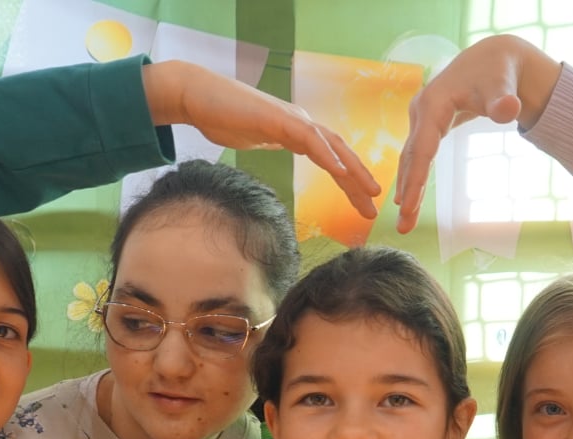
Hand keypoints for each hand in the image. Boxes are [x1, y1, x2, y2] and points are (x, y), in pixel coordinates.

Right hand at [142, 60, 378, 218]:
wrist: (197, 96)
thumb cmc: (221, 116)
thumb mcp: (254, 138)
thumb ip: (270, 144)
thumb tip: (275, 155)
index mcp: (297, 132)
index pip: (331, 158)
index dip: (349, 181)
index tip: (363, 204)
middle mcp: (300, 124)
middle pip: (339, 153)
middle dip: (360, 180)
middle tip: (376, 206)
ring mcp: (291, 119)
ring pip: (332, 146)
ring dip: (354, 170)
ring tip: (371, 192)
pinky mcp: (278, 119)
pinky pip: (308, 138)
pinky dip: (326, 155)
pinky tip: (340, 171)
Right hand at [394, 35, 563, 232]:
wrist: (495, 60)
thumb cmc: (498, 74)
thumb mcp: (502, 86)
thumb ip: (503, 100)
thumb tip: (509, 110)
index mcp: (433, 104)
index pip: (421, 148)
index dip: (416, 178)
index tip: (408, 206)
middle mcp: (421, 111)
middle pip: (412, 157)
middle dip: (407, 192)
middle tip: (404, 225)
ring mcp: (422, 118)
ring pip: (411, 158)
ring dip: (407, 189)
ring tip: (405, 221)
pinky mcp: (428, 124)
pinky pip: (418, 155)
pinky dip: (413, 177)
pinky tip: (408, 198)